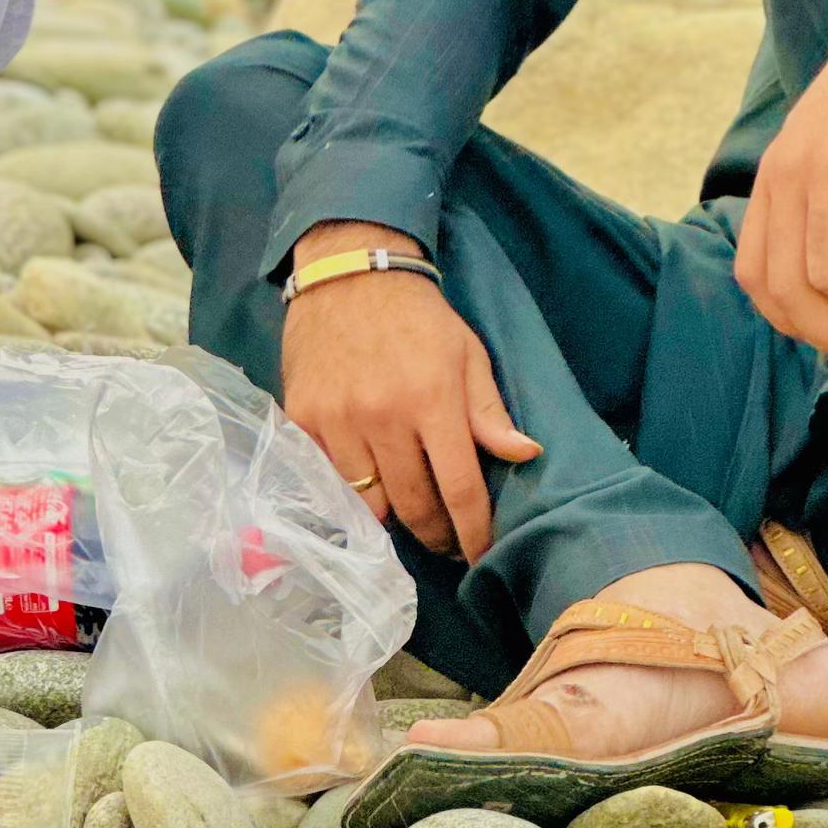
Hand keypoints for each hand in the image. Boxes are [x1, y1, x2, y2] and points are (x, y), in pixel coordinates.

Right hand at [283, 224, 540, 558]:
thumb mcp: (467, 353)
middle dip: (436, 533)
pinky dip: (351, 488)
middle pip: (414, 506)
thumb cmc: (419, 317)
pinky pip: (329, 478)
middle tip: (447, 540)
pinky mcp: (303, 418)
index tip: (479, 555)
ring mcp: (338, 420)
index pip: (458, 488)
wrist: (349, 273)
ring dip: (394, 515)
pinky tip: (369, 482)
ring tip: (409, 510)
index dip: (472, 532)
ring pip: (369, 503)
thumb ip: (489, 410)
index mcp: (432, 399)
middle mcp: (383, 416)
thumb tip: (524, 454)